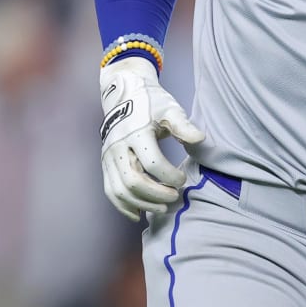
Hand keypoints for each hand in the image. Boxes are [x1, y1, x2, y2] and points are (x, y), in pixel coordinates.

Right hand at [99, 57, 204, 219]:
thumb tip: (200, 139)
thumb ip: (183, 126)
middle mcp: (118, 147)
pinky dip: (123, 206)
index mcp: (136, 133)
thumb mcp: (169, 109)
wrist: (123, 93)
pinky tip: (138, 214)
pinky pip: (110, 191)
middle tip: (175, 196)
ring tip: (162, 207)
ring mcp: (108, 157)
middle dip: (156, 194)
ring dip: (141, 203)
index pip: (152, 163)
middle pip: (133, 181)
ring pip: (120, 190)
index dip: (170, 176)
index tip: (183, 179)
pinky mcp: (105, 164)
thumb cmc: (151, 101)